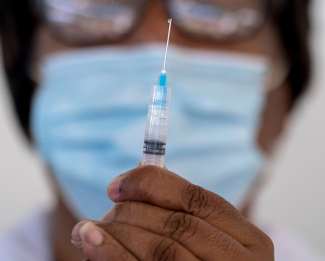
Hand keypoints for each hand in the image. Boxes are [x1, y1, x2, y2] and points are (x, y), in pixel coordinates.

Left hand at [72, 166, 273, 260]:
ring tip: (87, 228)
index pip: (197, 199)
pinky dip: (113, 255)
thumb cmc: (201, 260)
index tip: (117, 185)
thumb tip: (141, 167)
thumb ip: (178, 204)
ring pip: (163, 250)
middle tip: (107, 207)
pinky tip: (91, 242)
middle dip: (133, 211)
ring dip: (118, 233)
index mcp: (249, 239)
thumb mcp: (203, 235)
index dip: (153, 184)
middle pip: (179, 224)